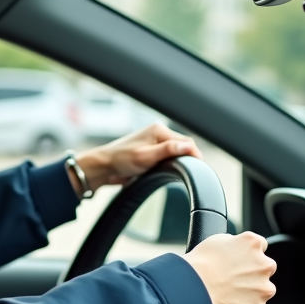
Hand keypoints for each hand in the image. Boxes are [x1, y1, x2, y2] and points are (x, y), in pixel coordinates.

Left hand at [70, 123, 201, 195]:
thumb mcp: (145, 156)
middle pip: (182, 146)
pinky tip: (169, 170)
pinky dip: (171, 163)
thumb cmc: (121, 160)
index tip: (200, 167)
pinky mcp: (151, 151)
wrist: (104, 167)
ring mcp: (155, 142)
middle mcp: (158, 133)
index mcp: (159, 130)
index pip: (185, 141)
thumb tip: (189, 146)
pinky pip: (167, 156)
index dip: (194, 154)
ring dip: (179, 161)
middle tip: (189, 173)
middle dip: (187, 158)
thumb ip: (167, 151)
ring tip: (179, 172)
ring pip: (175, 152)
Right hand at [182, 232, 276, 303]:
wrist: (193, 288)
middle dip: (253, 274)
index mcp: (252, 243)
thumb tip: (235, 248)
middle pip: (266, 268)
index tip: (240, 261)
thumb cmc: (200, 264)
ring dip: (253, 294)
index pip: (260, 246)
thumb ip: (234, 242)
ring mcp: (263, 289)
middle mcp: (264, 265)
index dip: (248, 255)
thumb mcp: (216, 240)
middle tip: (233, 279)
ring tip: (231, 297)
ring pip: (264, 291)